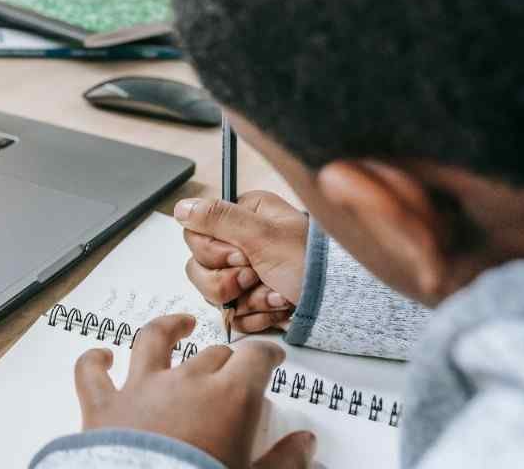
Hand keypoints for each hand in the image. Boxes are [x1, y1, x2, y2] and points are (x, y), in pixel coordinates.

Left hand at [76, 314, 315, 467]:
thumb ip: (284, 461)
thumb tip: (305, 444)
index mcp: (229, 398)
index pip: (254, 358)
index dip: (266, 354)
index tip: (271, 358)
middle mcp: (184, 382)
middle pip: (211, 355)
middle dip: (224, 360)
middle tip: (231, 371)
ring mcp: (140, 389)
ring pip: (152, 341)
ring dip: (167, 328)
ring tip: (179, 325)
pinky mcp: (103, 406)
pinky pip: (91, 373)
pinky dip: (94, 361)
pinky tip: (100, 356)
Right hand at [175, 192, 308, 332]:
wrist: (341, 303)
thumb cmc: (313, 263)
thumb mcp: (263, 235)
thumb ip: (218, 218)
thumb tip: (181, 208)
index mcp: (242, 217)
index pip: (194, 235)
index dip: (213, 252)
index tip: (242, 255)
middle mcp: (240, 243)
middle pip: (199, 268)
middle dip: (230, 280)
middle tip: (258, 275)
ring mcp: (244, 275)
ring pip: (213, 295)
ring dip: (247, 299)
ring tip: (275, 293)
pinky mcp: (252, 302)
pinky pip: (233, 316)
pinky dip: (256, 315)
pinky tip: (278, 306)